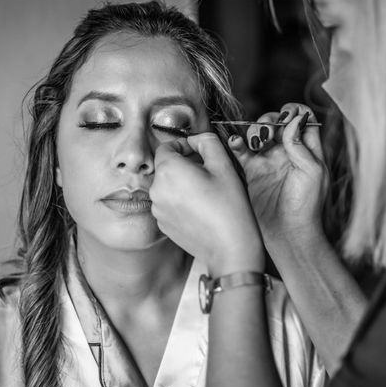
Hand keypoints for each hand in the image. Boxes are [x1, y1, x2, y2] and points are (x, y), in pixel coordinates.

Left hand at [150, 133, 264, 275]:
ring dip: (181, 184)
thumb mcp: (224, 165)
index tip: (199, 152)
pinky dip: (180, 201)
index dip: (183, 145)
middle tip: (207, 172)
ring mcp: (157, 210)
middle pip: (165, 167)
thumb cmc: (229, 206)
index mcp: (168, 170)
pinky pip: (167, 204)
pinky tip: (200, 209)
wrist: (229, 247)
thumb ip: (208, 142)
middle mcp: (156, 189)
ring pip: (166, 186)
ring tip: (205, 193)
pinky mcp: (163, 225)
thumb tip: (197, 139)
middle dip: (183, 165)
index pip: (166, 147)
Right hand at [229, 103, 329, 243]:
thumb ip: (301, 145)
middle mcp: (288, 153)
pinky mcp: (252, 172)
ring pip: (259, 134)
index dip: (295, 112)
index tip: (287, 114)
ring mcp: (269, 161)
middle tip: (269, 132)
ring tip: (257, 142)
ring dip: (255, 130)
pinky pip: (241, 151)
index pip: (303, 120)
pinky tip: (236, 143)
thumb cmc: (307, 206)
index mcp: (308, 151)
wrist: (289, 233)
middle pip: (277, 123)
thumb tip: (294, 120)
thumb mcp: (313, 172)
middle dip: (271, 120)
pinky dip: (237, 143)